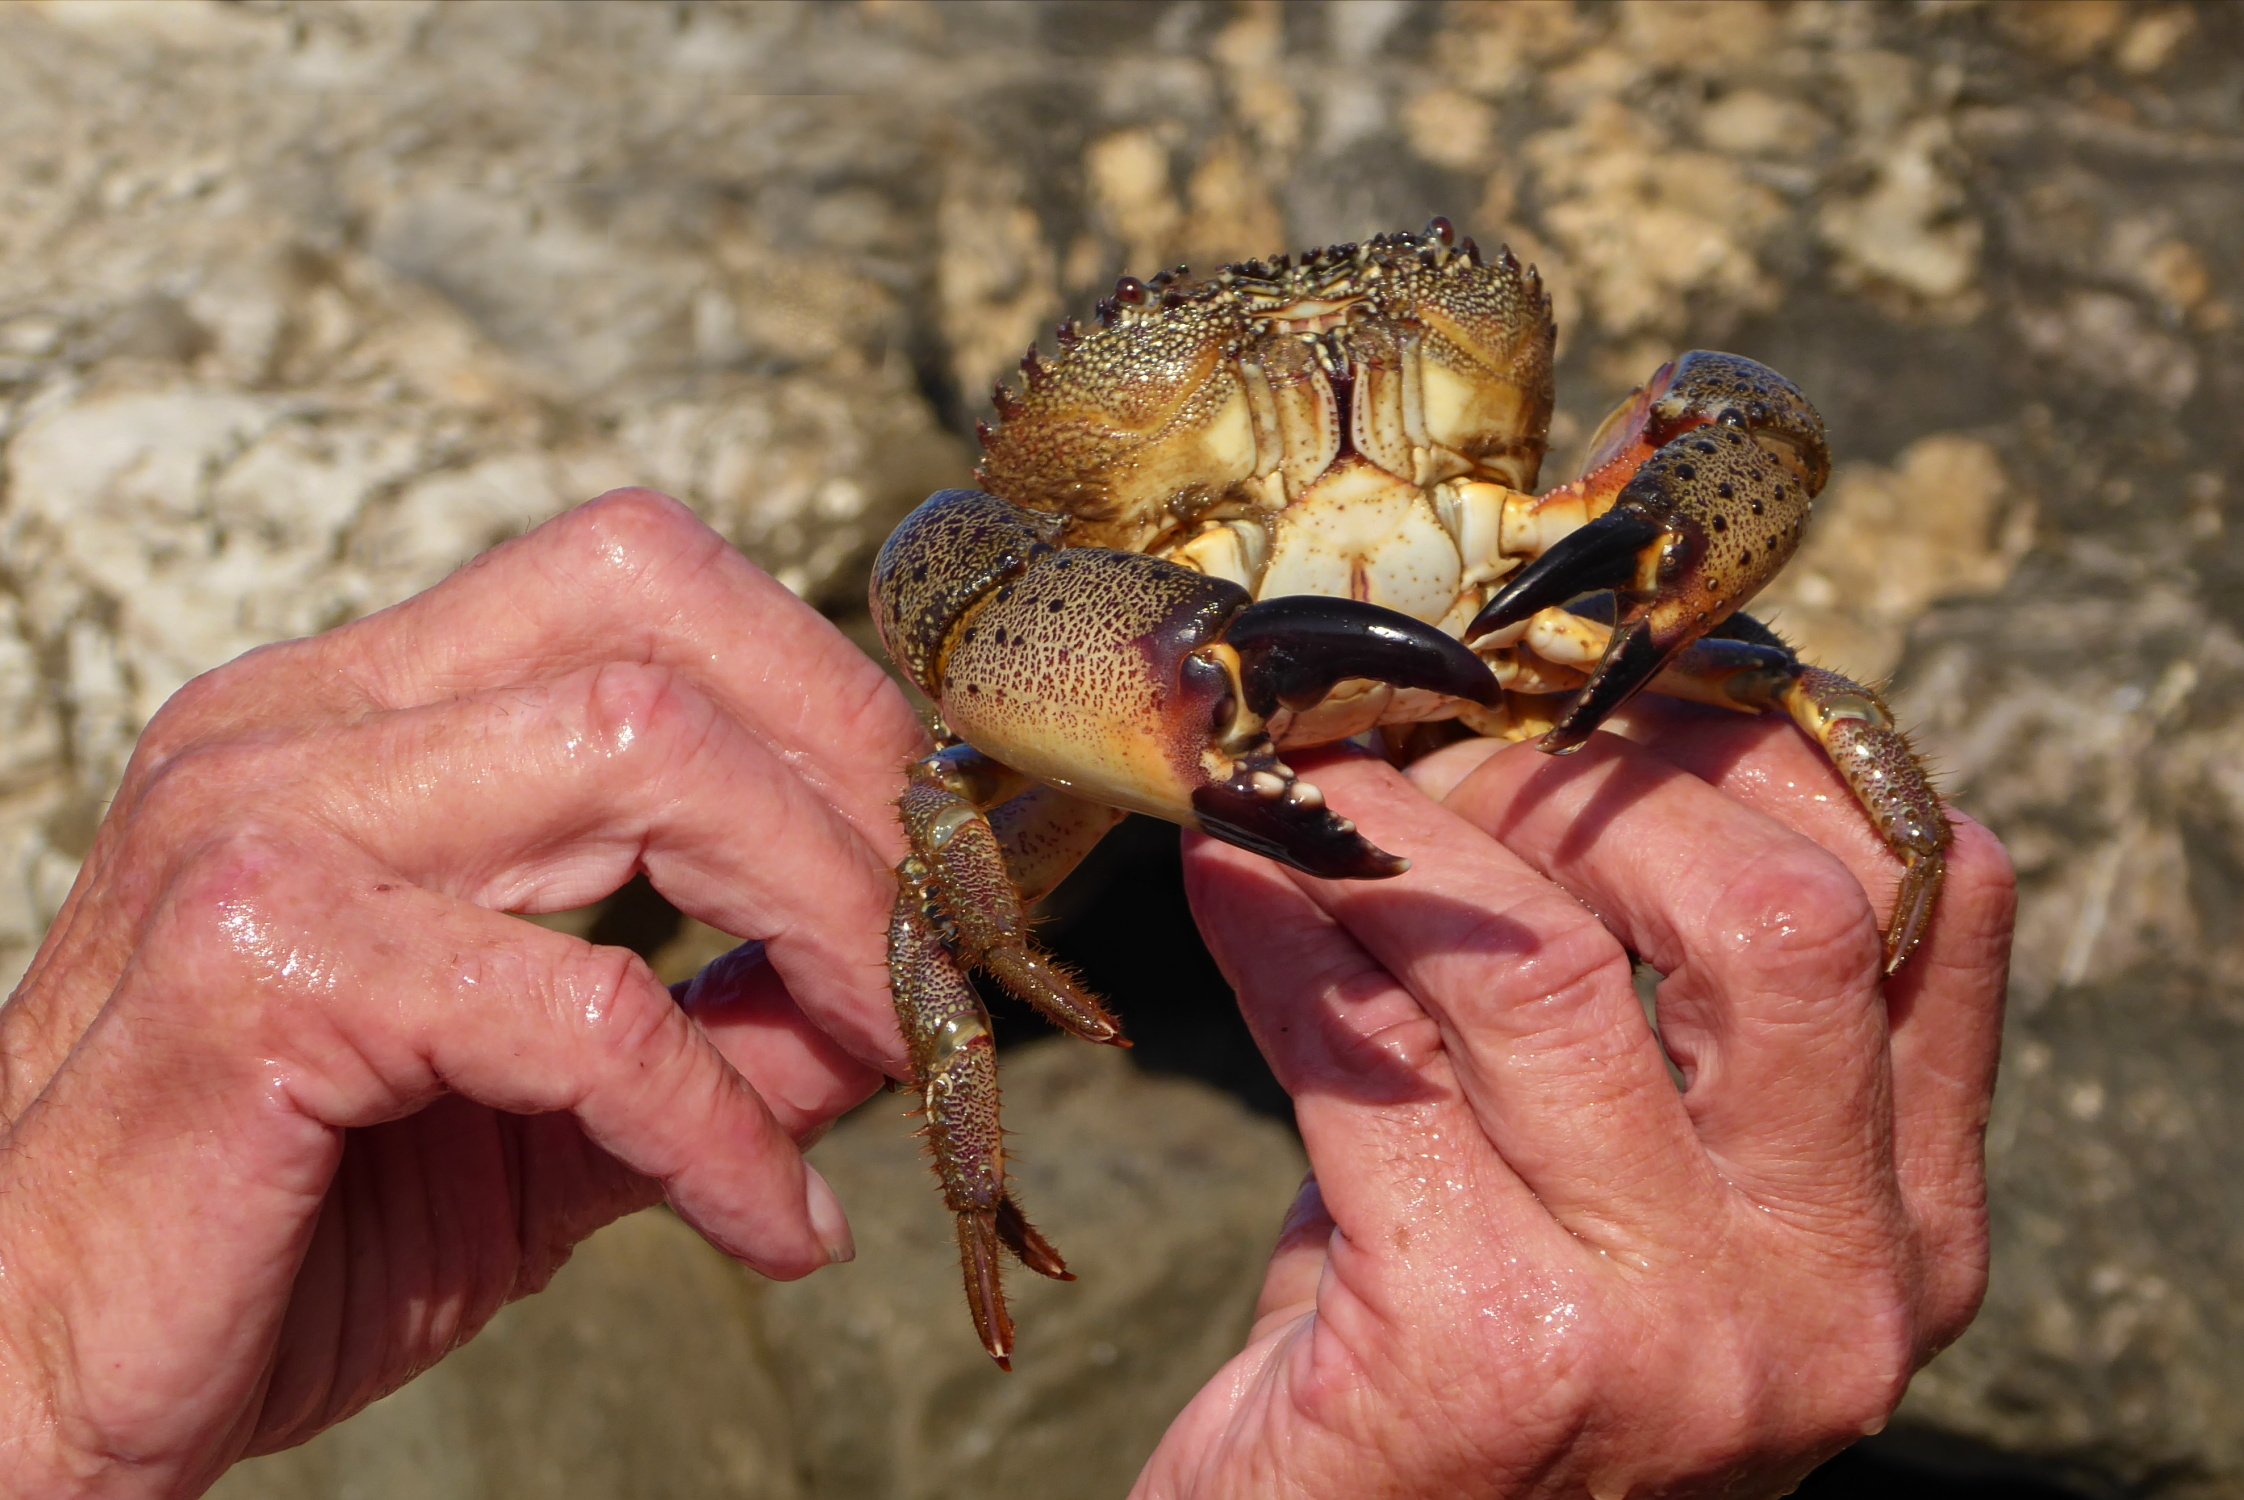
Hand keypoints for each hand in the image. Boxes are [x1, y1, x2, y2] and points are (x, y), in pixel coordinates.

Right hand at [0, 491, 925, 1497]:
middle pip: (657, 623)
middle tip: (947, 940)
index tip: (933, 845)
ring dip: (824, 919)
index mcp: (354, 717)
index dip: (823, 691)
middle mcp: (295, 728)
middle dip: (850, 777)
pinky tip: (775, 1228)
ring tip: (903, 1055)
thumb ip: (715, 1028)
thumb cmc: (275, 1232)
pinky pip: (583, 1007)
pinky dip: (720, 1122)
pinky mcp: (255, 968)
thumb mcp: (544, 1114)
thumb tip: (896, 990)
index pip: (638, 579)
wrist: (32, 1380)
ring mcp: (259, 826)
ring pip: (641, 760)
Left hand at [1146, 705, 2013, 1497]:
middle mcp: (1829, 1286)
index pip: (1933, 905)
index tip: (1614, 694)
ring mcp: (1672, 1335)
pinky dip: (1279, 934)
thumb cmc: (1480, 1380)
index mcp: (1904, 1233)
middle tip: (1439, 762)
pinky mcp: (1481, 1360)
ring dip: (1395, 839)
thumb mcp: (1620, 1208)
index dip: (1761, 755)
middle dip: (1582, 787)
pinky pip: (1366, 1061)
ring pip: (1543, 965)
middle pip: (1768, 911)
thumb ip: (1641, 1028)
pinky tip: (1225, 878)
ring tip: (1304, 793)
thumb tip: (1527, 751)